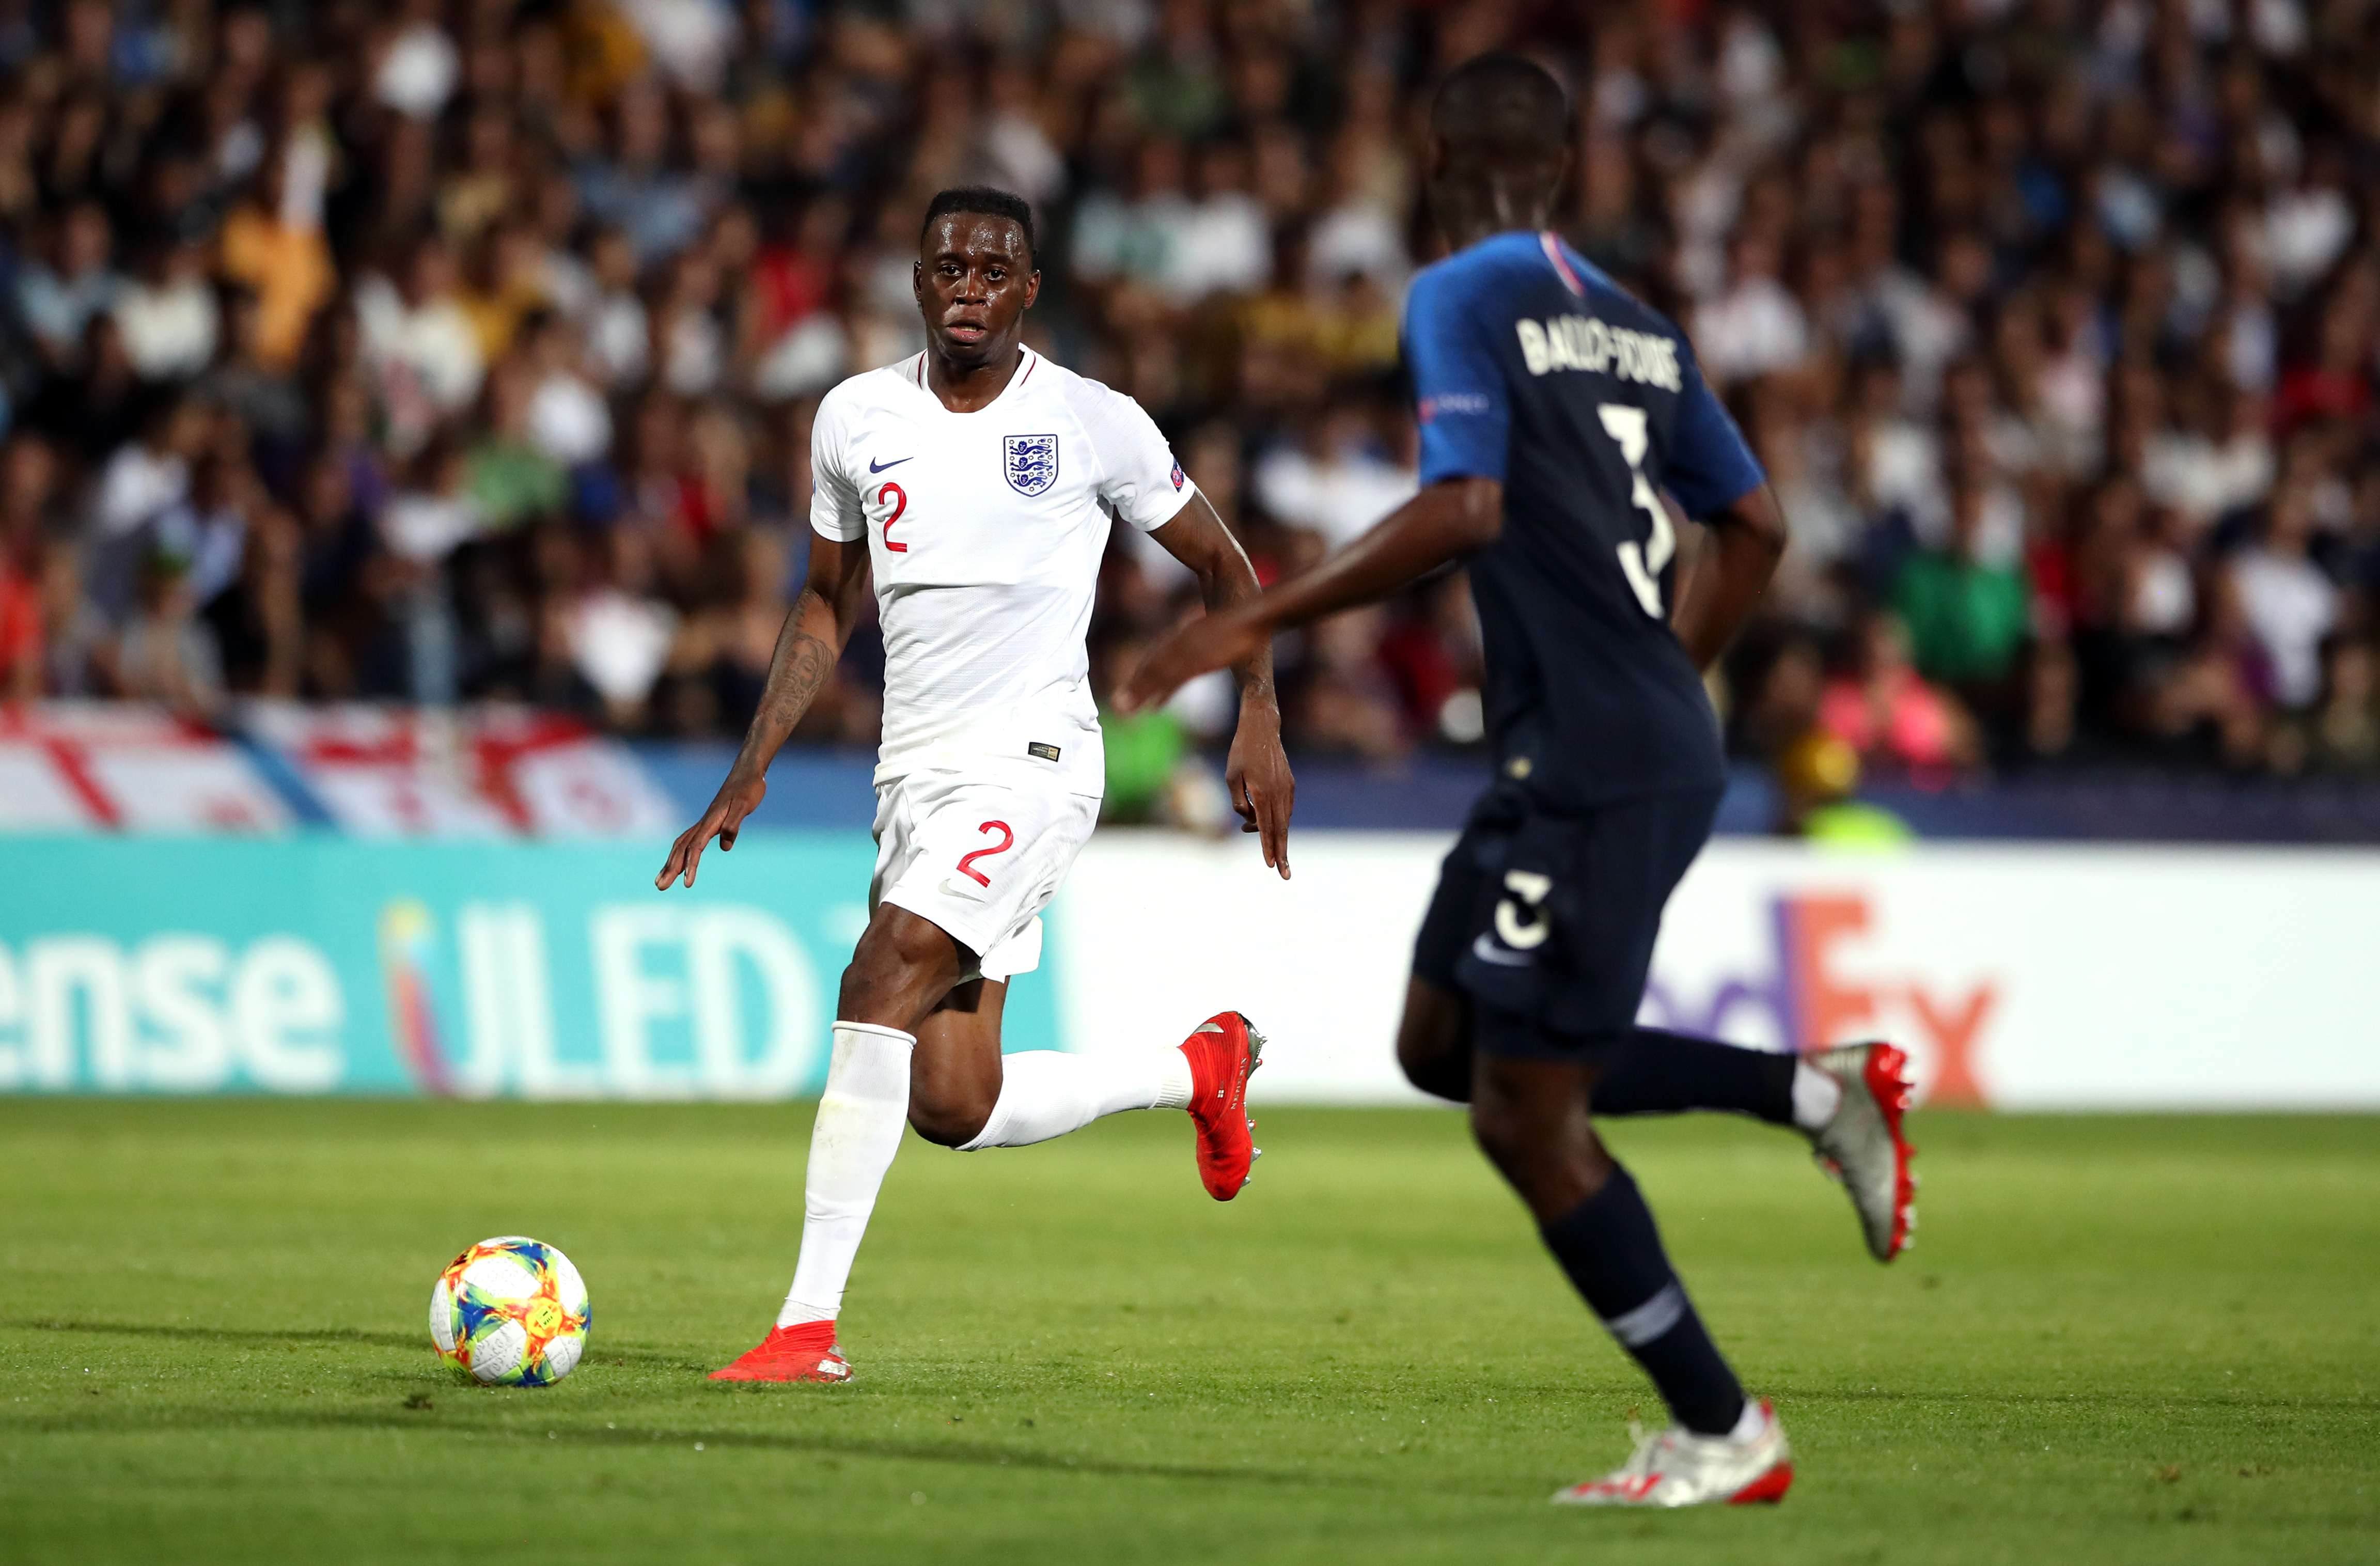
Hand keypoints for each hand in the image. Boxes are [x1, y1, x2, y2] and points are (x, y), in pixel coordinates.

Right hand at [655, 771, 768, 889]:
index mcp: (711, 821)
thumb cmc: (748, 788)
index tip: (687, 884)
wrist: (747, 773)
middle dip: (670, 868)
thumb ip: (734, 824)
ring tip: (661, 880)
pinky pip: (689, 841)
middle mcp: (704, 823)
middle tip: (659, 887)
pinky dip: (682, 854)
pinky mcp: (709, 822)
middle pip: (682, 848)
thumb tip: (725, 847)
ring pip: (682, 845)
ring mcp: (704, 823)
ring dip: (671, 862)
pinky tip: (681, 863)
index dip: (690, 866)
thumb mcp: (745, 806)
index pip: (696, 848)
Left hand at [1118, 608, 1270, 713]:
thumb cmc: (1245, 618)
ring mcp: (1190, 651)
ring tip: (1125, 709)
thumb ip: (1212, 633)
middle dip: (1136, 685)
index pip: (1160, 654)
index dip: (1145, 672)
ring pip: (1159, 673)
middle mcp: (1183, 642)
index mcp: (1188, 634)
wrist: (1256, 614)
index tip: (1133, 688)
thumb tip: (1212, 638)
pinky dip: (1164, 692)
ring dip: (1141, 691)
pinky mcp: (1201, 661)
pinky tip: (1154, 705)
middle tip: (1118, 706)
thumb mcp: (1223, 626)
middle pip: (1154, 665)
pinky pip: (1178, 678)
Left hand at [1225, 708, 1293, 879]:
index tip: (1270, 865)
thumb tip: (1249, 820)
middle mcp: (1279, 793)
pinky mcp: (1290, 784)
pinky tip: (1270, 828)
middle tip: (1285, 875)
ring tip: (1272, 856)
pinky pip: (1286, 810)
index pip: (1266, 827)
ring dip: (1278, 838)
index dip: (1268, 847)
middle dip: (1282, 853)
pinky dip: (1280, 822)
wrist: (1262, 727)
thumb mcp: (1231, 776)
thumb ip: (1238, 802)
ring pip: (1284, 821)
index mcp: (1262, 792)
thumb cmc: (1241, 751)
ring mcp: (1287, 789)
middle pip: (1281, 829)